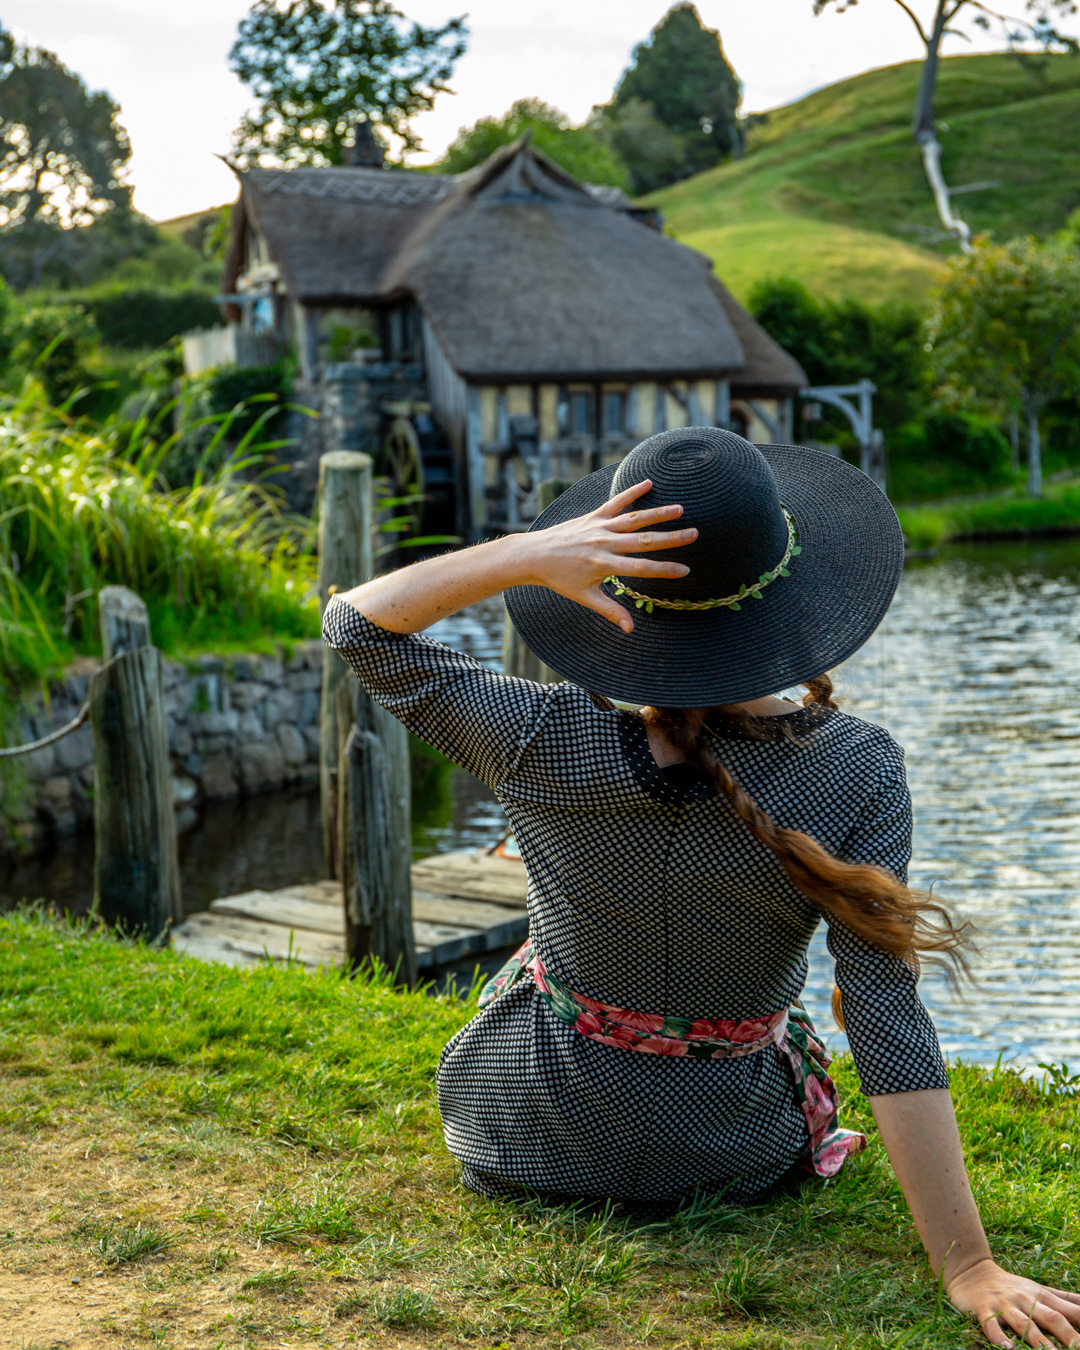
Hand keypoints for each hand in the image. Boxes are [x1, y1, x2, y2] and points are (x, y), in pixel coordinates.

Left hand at [517, 479, 696, 632]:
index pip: (641, 568)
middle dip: (670, 538)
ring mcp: (599, 527)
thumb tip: (630, 629)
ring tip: (680, 509)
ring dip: (658, 513)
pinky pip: (615, 503)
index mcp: (604, 565)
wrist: (534, 555)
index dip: (664, 569)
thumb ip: (610, 611)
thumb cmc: (559, 579)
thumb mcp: (584, 597)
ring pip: (633, 519)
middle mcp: (604, 543)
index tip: (685, 570)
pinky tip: (650, 483)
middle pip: (643, 540)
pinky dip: (631, 492)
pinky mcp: (592, 516)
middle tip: (694, 534)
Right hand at [947, 1258, 1079, 1346]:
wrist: (972, 1270)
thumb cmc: (1012, 1287)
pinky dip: (998, 1336)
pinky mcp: (984, 1309)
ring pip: (1024, 1324)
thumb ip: (1067, 1300)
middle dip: (1068, 1335)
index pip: (1069, 1311)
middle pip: (1051, 1318)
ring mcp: (1005, 1305)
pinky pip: (991, 1324)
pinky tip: (1006, 1348)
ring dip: (1039, 1341)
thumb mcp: (1040, 1290)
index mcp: (1042, 1297)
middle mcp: (1026, 1300)